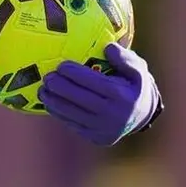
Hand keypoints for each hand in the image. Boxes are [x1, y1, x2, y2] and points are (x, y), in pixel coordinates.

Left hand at [39, 43, 162, 145]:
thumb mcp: (138, 68)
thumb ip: (125, 57)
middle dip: (60, 88)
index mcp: (122, 96)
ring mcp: (104, 129)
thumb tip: (108, 48)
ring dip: (54, 103)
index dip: (75, 74)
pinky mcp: (97, 138)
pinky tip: (50, 103)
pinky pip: (74, 125)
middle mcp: (114, 115)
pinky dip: (60, 114)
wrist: (142, 115)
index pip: (94, 83)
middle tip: (47, 77)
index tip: (61, 65)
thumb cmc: (135, 85)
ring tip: (42, 90)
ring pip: (74, 115)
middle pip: (80, 100)